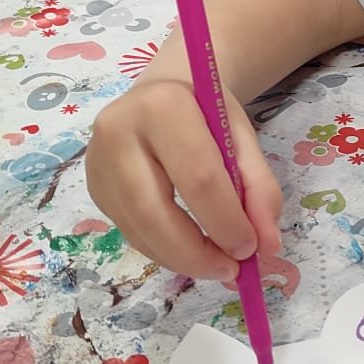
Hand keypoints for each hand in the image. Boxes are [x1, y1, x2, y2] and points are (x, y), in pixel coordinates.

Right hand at [85, 78, 281, 280]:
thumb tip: (268, 246)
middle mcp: (118, 132)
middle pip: (155, 212)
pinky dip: (165, 251)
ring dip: (181, 260)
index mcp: (163, 107)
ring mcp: (98, 163)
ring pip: (138, 230)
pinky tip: (190, 251)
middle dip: (197, 253)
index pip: (197, 177)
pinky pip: (130, 232)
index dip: (226, 222)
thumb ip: (259, 187)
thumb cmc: (205, 110)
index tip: (252, 249)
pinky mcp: (95, 188)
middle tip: (231, 270)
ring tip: (217, 266)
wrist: (161, 92)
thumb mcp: (241, 135)